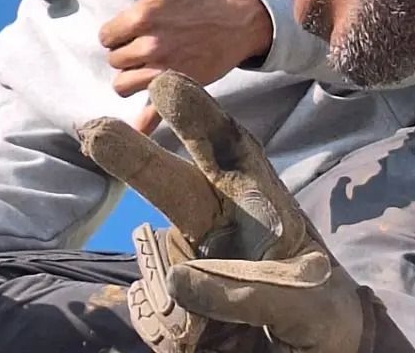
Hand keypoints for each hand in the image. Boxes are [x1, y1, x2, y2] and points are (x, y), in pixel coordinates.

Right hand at [78, 72, 378, 352]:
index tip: (166, 87)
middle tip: (96, 134)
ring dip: (181, 300)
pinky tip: (206, 342)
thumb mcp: (311, 306)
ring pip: (159, 260)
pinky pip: (154, 314)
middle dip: (130, 155)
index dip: (196, 116)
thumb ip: (256, 291)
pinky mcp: (166, 304)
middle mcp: (210, 220)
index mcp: (253, 201)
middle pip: (166, 181)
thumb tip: (179, 279)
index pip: (225, 150)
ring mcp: (184, 258)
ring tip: (226, 328)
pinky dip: (178, 335)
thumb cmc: (318, 310)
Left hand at [100, 0, 273, 133]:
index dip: (115, 34)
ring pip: (124, 85)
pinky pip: (155, 113)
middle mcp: (150, 46)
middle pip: (115, 61)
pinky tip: (135, 130)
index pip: (106, 37)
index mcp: (141, 18)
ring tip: (144, 68)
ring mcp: (165, 70)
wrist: (238, 21)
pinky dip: (143, 123)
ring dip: (130, 79)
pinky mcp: (180, 88)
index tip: (129, 31)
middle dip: (123, 54)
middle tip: (142, 46)